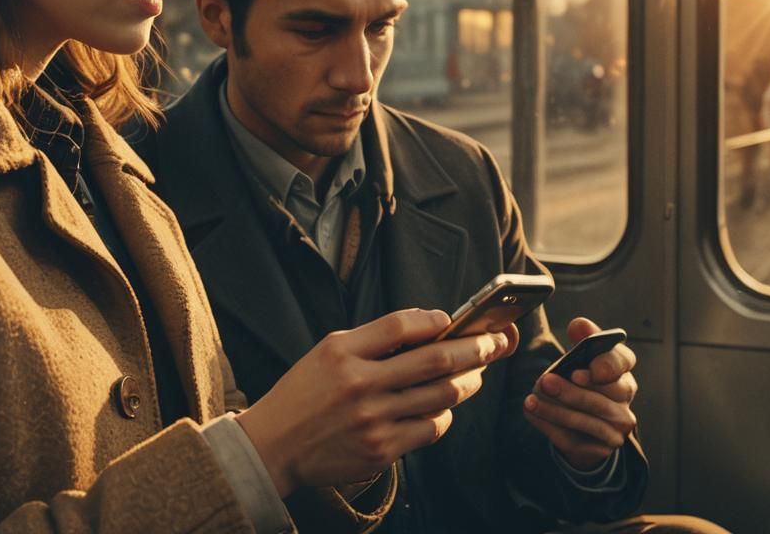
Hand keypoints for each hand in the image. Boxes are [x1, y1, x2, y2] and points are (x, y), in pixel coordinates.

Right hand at [237, 309, 517, 497]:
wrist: (275, 444)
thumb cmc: (306, 391)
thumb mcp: (329, 350)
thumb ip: (374, 338)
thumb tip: (427, 325)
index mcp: (344, 352)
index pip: (401, 326)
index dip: (434, 320)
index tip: (452, 318)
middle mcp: (360, 385)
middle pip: (434, 361)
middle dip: (473, 349)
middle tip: (494, 342)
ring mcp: (373, 421)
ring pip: (441, 397)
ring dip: (467, 381)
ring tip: (476, 372)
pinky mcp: (382, 451)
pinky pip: (430, 429)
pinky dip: (444, 414)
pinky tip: (444, 405)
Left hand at [523, 316, 637, 470]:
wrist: (579, 420)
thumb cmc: (578, 377)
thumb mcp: (581, 355)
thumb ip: (582, 337)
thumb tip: (579, 325)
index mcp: (622, 371)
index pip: (624, 362)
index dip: (605, 366)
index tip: (579, 370)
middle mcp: (624, 401)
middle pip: (603, 397)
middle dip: (572, 392)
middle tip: (545, 382)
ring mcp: (616, 429)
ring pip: (588, 421)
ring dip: (557, 410)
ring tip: (532, 400)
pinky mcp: (600, 449)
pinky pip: (575, 439)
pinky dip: (550, 425)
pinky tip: (532, 413)